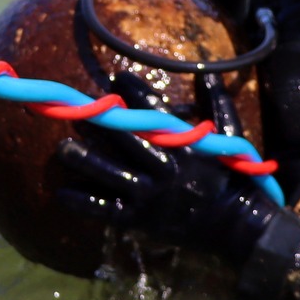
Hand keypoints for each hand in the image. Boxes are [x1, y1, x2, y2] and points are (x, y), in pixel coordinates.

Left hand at [53, 73, 276, 261]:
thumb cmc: (231, 177)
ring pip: (110, 173)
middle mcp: (163, 166)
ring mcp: (149, 194)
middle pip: (125, 139)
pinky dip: (83, 202)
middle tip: (77, 108)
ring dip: (85, 159)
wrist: (236, 225)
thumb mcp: (232, 138)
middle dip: (100, 122)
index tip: (116, 79)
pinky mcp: (140, 218)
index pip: (154, 110)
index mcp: (183, 144)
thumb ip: (217, 105)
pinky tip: (63, 193)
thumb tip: (207, 74)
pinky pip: (107, 209)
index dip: (133, 91)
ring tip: (63, 148)